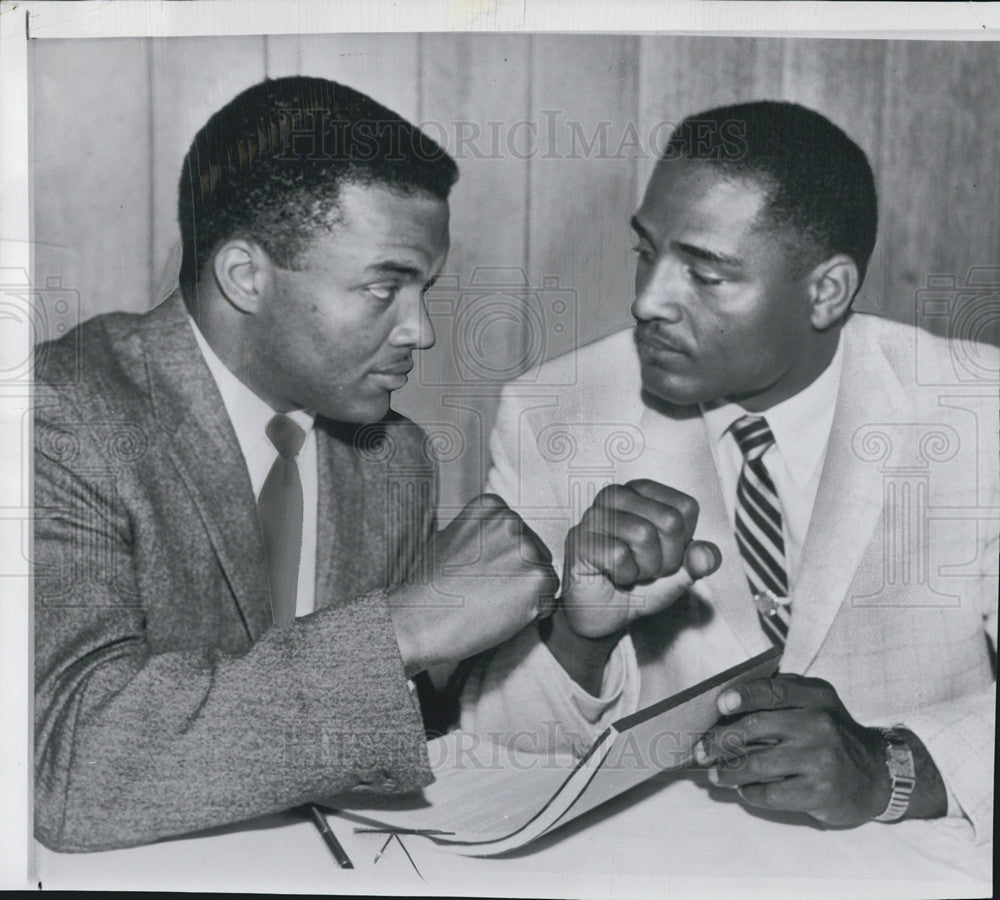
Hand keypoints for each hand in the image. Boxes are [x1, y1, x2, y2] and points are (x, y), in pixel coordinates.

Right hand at [390, 493, 557, 674]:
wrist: (419, 618)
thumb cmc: (429, 585)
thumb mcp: (451, 537)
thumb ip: (481, 531)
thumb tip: (505, 538)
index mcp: (491, 506)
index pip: (519, 534)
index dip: (504, 560)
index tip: (480, 573)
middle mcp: (511, 520)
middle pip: (536, 552)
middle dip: (519, 575)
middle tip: (486, 593)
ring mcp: (526, 548)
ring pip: (544, 576)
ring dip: (526, 594)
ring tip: (491, 603)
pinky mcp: (538, 578)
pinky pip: (550, 600)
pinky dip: (533, 614)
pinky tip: (502, 615)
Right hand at [560, 479, 720, 638]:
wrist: (605, 614)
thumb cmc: (639, 584)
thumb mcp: (679, 573)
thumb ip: (697, 561)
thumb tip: (708, 554)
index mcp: (643, 491)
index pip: (686, 508)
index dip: (683, 542)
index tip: (663, 555)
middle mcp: (616, 494)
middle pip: (669, 520)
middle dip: (665, 558)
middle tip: (644, 567)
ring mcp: (594, 515)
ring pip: (644, 534)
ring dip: (644, 568)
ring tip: (628, 571)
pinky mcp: (580, 539)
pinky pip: (619, 556)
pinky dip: (623, 575)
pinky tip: (612, 575)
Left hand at [695, 675, 893, 825]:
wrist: (877, 774)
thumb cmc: (832, 735)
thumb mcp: (817, 704)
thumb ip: (781, 697)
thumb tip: (724, 706)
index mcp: (815, 697)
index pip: (773, 690)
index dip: (743, 695)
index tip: (719, 705)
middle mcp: (820, 724)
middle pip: (756, 727)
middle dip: (720, 740)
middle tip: (700, 751)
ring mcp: (821, 759)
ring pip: (757, 763)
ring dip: (728, 771)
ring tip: (715, 774)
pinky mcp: (820, 792)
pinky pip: (771, 793)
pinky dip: (750, 792)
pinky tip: (744, 790)